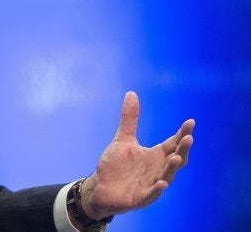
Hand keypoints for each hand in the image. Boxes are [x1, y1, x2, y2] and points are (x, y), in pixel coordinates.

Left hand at [80, 92, 193, 219]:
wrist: (100, 187)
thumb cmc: (115, 165)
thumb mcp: (123, 139)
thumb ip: (129, 119)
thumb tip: (131, 93)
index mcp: (155, 155)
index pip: (173, 143)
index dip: (182, 134)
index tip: (190, 122)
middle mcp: (157, 169)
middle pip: (175, 159)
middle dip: (182, 150)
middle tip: (189, 138)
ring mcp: (150, 184)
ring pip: (166, 176)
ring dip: (171, 168)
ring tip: (176, 158)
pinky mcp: (140, 198)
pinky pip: (151, 194)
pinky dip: (157, 189)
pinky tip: (162, 183)